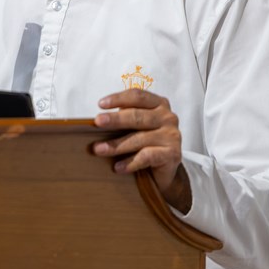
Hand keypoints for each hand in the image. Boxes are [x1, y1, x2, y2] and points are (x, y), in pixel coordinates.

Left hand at [91, 88, 191, 211]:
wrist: (164, 171)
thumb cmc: (145, 144)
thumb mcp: (134, 128)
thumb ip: (123, 120)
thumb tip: (95, 122)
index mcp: (158, 104)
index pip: (138, 96)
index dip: (119, 98)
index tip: (101, 104)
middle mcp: (168, 117)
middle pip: (137, 116)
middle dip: (115, 120)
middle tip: (97, 123)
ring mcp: (172, 136)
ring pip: (140, 138)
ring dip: (117, 145)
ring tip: (99, 150)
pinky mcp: (173, 154)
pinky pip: (147, 156)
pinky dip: (130, 162)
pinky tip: (118, 167)